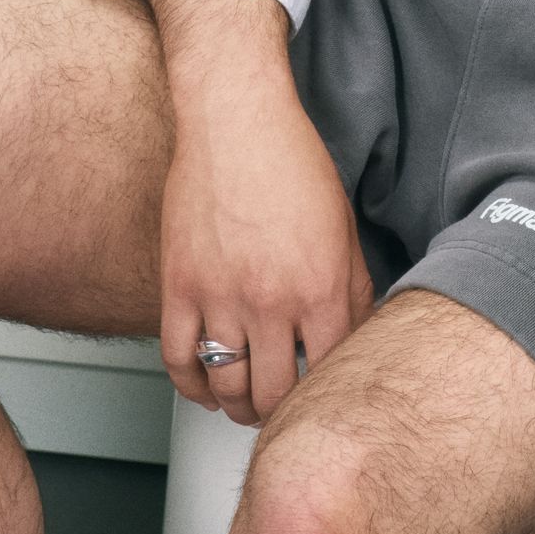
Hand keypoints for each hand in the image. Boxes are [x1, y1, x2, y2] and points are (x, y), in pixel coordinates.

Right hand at [152, 0, 372, 423]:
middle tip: (280, 409)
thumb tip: (355, 336)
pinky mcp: (179, 288)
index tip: (323, 395)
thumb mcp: (345, 230)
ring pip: (227, 388)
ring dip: (237, 407)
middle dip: (281, 412)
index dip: (328, 393)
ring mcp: (221, 298)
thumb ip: (353, 289)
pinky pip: (179, 361)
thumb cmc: (292, 164)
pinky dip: (190, 387)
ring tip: (244, 403)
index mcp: (322, 290)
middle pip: (277, 394)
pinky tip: (203, 388)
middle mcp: (272, 302)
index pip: (330, 375)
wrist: (235, 121)